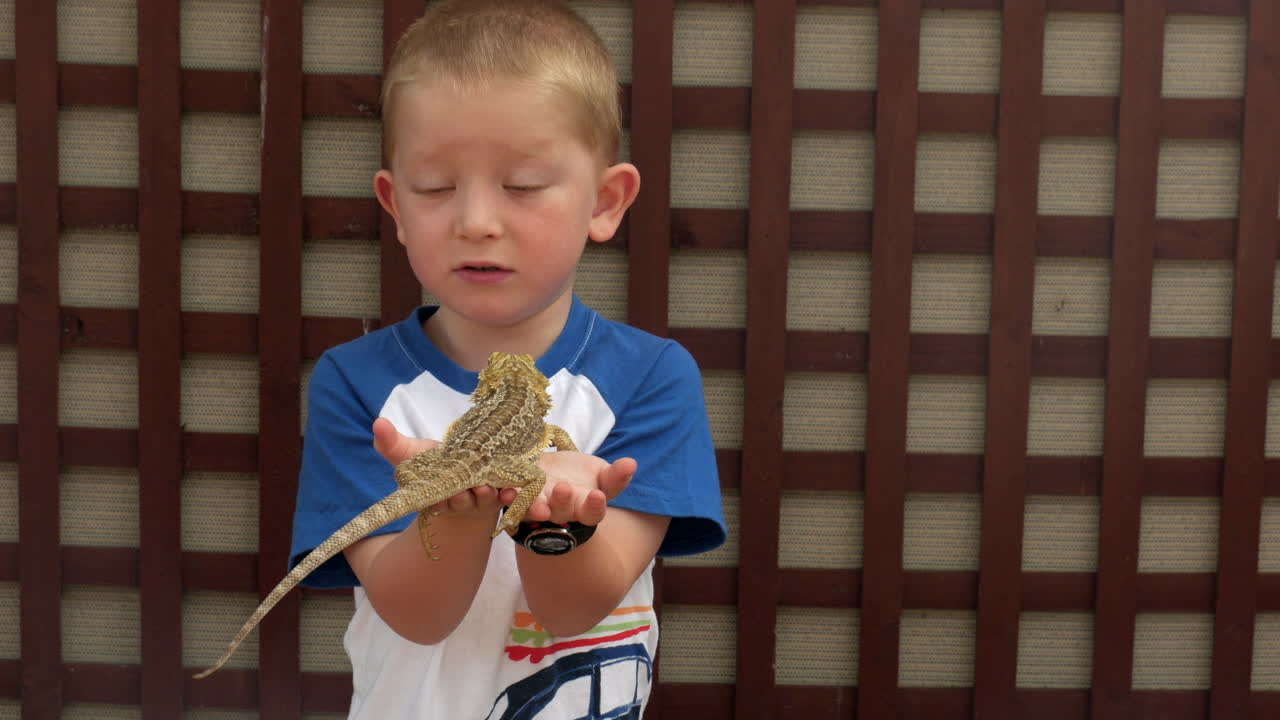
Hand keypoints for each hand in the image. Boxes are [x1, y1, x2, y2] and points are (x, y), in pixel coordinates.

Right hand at [371, 417, 504, 516]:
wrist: (466, 469)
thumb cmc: (435, 463)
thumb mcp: (412, 453)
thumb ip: (392, 443)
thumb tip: (377, 423)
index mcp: (435, 496)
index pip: (435, 502)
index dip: (441, 500)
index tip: (445, 494)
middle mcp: (459, 502)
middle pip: (463, 503)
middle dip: (468, 498)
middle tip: (474, 488)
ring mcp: (482, 499)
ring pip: (487, 501)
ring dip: (493, 496)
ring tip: (495, 487)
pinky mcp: (502, 492)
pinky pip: (509, 497)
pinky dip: (514, 495)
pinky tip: (516, 489)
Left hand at [498, 451, 635, 526]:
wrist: (552, 475)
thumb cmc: (582, 478)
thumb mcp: (602, 475)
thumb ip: (615, 475)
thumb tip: (631, 464)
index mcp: (584, 509)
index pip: (592, 514)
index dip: (594, 507)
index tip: (597, 496)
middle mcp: (560, 513)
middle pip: (561, 512)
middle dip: (561, 502)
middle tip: (563, 488)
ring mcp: (536, 506)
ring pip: (532, 509)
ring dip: (528, 504)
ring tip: (525, 494)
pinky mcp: (516, 498)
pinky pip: (510, 500)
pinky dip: (505, 495)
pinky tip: (504, 488)